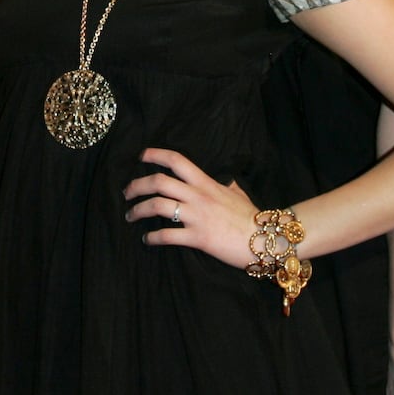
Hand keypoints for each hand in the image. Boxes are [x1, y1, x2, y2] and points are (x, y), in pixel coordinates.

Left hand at [122, 147, 259, 269]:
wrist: (267, 239)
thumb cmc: (253, 217)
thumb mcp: (239, 195)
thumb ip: (228, 186)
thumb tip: (227, 180)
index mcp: (206, 183)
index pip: (177, 160)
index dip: (156, 155)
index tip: (141, 156)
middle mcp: (198, 195)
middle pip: (159, 181)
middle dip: (137, 185)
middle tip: (126, 193)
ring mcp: (197, 216)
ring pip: (158, 206)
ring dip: (138, 210)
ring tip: (130, 216)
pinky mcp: (199, 238)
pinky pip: (168, 235)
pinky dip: (152, 237)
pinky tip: (147, 239)